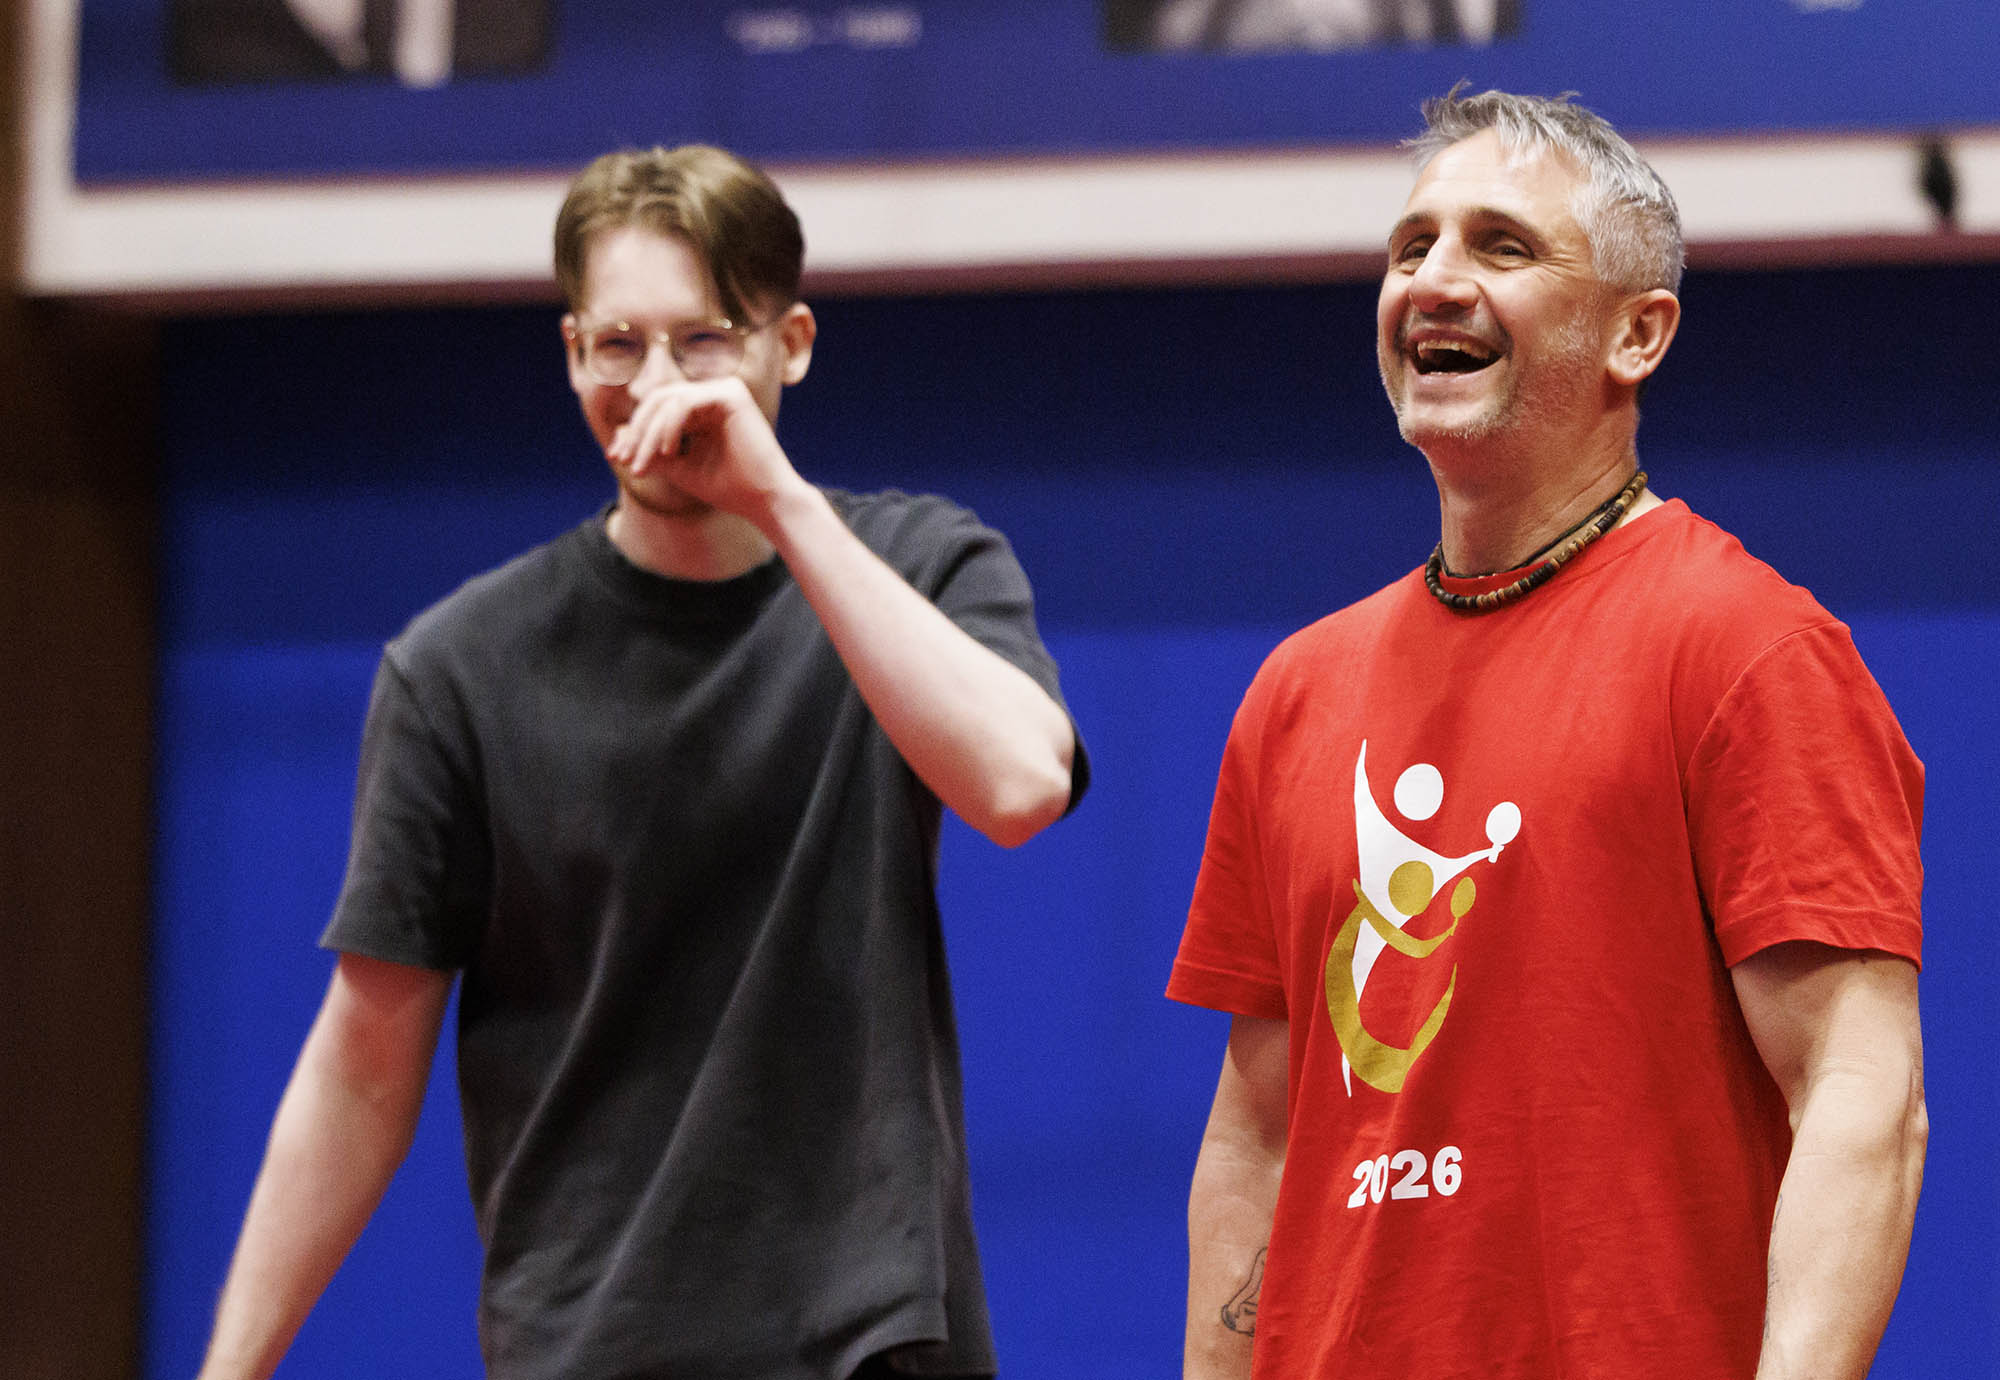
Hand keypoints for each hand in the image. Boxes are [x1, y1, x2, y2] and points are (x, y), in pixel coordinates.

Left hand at [606, 375, 803, 523]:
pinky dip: (670, 427)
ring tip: (644, 466)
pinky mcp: (731, 394)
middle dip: (636, 432)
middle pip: (658, 400)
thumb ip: (651, 450)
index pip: (657, 408)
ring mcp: (724, 389)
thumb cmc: (727, 487)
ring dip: (648, 435)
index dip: (633, 431)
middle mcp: (714, 393)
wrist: (764, 501)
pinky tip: (669, 452)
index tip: (616, 458)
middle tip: (624, 461)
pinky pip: (685, 402)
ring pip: (668, 401)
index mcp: (704, 407)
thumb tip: (617, 435)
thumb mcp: (678, 467)